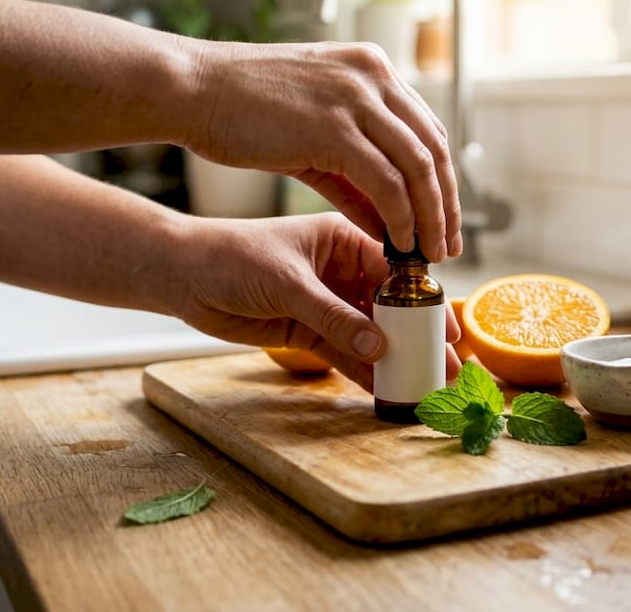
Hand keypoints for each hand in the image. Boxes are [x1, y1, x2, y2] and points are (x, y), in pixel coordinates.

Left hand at [170, 212, 460, 390]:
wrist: (183, 275)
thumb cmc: (233, 257)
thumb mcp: (289, 284)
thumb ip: (334, 317)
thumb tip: (380, 349)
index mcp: (344, 239)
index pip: (396, 271)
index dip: (424, 302)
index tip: (447, 329)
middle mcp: (342, 269)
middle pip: (390, 307)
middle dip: (418, 336)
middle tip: (447, 366)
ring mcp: (326, 301)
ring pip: (370, 334)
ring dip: (395, 359)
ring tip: (425, 386)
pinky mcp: (307, 330)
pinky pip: (343, 353)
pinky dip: (363, 372)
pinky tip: (385, 391)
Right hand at [186, 41, 462, 262]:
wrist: (192, 88)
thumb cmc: (241, 108)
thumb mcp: (312, 129)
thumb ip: (353, 170)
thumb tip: (388, 218)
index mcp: (372, 68)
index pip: (427, 130)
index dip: (441, 181)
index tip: (442, 220)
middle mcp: (373, 76)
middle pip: (433, 149)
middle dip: (445, 204)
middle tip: (446, 246)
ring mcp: (356, 99)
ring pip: (419, 167)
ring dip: (430, 217)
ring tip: (428, 253)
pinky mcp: (334, 128)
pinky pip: (386, 182)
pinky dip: (400, 217)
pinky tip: (398, 243)